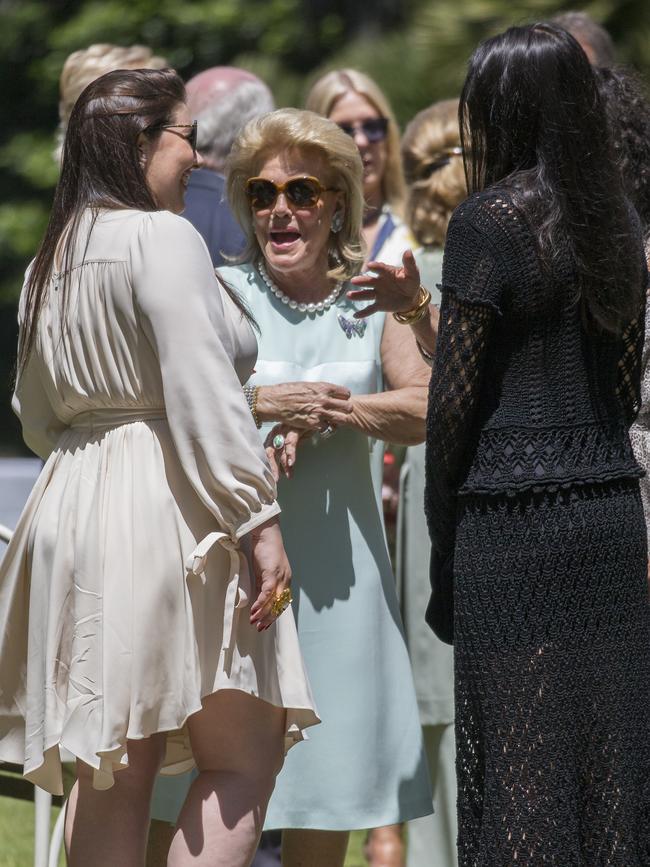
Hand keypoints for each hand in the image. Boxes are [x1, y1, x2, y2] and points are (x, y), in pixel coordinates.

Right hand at [249, 516, 291, 630]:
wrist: (266, 533)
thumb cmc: (264, 550)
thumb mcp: (264, 571)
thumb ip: (263, 584)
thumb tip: (258, 599)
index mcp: (286, 580)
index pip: (282, 602)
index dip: (274, 615)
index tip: (265, 624)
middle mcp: (286, 580)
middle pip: (279, 605)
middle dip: (269, 618)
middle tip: (260, 628)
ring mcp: (280, 577)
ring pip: (273, 601)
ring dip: (262, 614)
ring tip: (254, 622)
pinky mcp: (272, 573)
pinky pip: (267, 593)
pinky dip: (260, 603)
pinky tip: (253, 611)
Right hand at [256, 381, 351, 430]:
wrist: (275, 401)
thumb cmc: (287, 391)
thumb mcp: (307, 385)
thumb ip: (319, 390)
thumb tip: (325, 392)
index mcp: (323, 387)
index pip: (345, 393)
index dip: (344, 398)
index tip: (341, 400)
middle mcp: (324, 399)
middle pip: (348, 407)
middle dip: (345, 410)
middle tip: (339, 412)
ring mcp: (320, 412)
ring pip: (341, 419)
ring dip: (337, 420)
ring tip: (331, 420)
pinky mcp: (313, 423)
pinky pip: (326, 428)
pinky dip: (323, 427)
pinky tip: (318, 424)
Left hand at [264, 425, 306, 479]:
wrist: (312, 413)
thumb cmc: (302, 426)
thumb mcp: (293, 439)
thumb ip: (287, 451)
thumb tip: (284, 467)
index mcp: (273, 435)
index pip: (266, 452)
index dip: (267, 465)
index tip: (269, 477)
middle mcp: (276, 432)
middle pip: (269, 452)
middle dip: (272, 467)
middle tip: (275, 480)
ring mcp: (284, 430)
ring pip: (280, 450)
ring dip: (283, 464)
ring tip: (287, 475)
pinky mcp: (294, 429)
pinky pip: (290, 443)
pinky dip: (290, 454)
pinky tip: (291, 464)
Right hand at [347, 249, 421, 318]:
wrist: (411, 297)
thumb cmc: (410, 282)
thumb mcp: (412, 273)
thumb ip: (409, 264)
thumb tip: (408, 251)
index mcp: (386, 272)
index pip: (380, 269)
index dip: (376, 267)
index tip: (370, 266)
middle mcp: (379, 282)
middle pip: (369, 281)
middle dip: (362, 281)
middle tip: (353, 281)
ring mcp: (378, 294)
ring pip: (366, 295)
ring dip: (358, 295)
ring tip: (349, 295)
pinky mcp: (379, 305)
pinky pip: (370, 309)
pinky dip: (363, 312)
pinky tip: (355, 315)